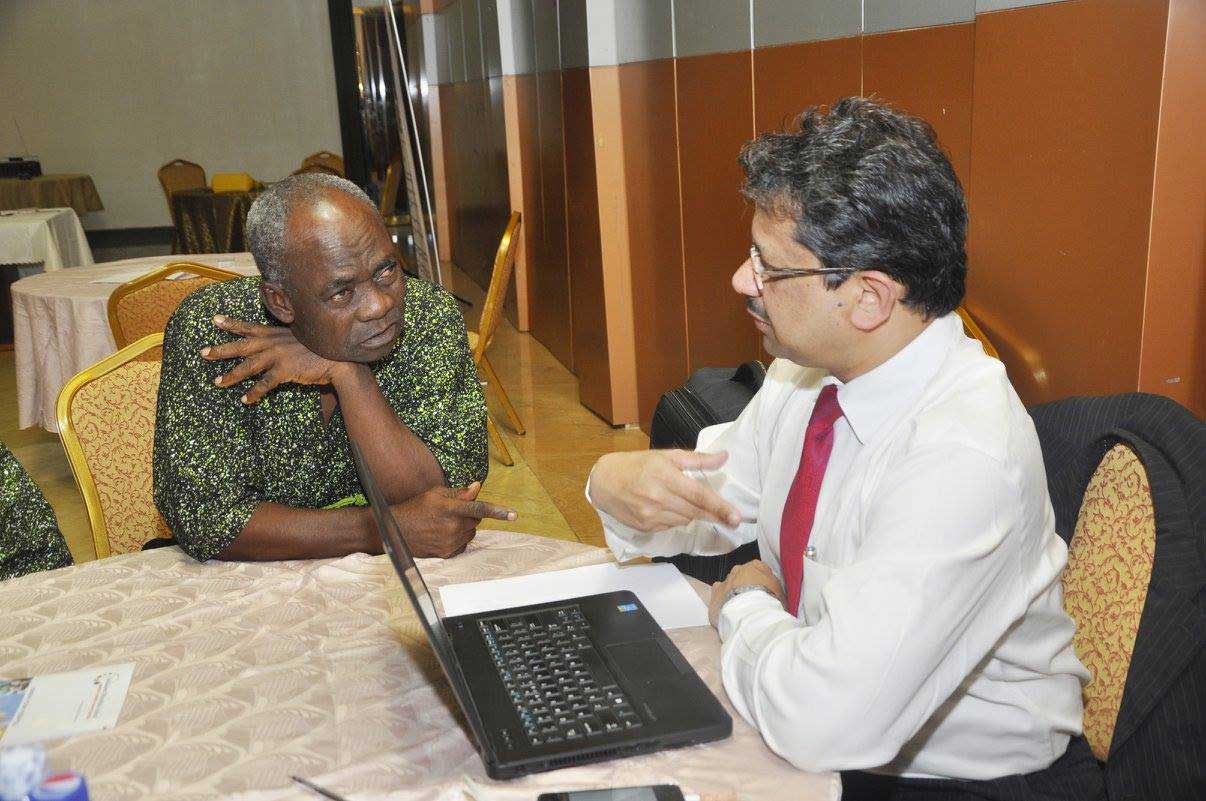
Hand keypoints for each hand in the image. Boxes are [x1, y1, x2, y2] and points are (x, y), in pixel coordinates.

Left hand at [201, 315, 348, 403]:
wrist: (339, 359)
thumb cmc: (323, 348)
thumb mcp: (302, 337)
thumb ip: (287, 340)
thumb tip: (278, 344)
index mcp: (277, 334)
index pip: (250, 327)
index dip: (232, 324)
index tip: (215, 320)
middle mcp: (274, 343)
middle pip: (242, 346)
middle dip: (221, 350)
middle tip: (203, 353)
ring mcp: (278, 357)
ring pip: (248, 366)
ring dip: (232, 375)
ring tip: (217, 382)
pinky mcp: (285, 371)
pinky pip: (265, 384)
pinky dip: (254, 392)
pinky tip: (245, 399)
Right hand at [385, 482, 516, 557]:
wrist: (396, 531)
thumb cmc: (416, 508)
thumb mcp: (435, 494)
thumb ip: (458, 492)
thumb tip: (477, 487)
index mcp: (449, 508)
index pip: (479, 508)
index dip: (498, 511)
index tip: (514, 515)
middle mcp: (451, 526)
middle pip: (476, 520)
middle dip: (468, 515)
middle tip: (451, 512)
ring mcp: (450, 542)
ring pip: (471, 532)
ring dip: (463, 527)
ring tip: (443, 524)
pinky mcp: (448, 553)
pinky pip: (464, 544)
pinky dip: (458, 539)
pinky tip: (442, 534)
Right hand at [589, 450, 740, 532]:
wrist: (603, 481)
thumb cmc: (636, 465)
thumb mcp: (666, 456)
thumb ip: (696, 459)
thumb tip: (723, 457)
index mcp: (664, 475)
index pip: (698, 495)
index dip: (719, 507)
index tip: (736, 517)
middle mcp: (657, 497)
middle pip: (695, 512)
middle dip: (715, 515)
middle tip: (732, 519)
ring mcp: (650, 515)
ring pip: (684, 520)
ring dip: (691, 514)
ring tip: (682, 502)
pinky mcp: (645, 527)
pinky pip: (671, 526)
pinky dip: (676, 519)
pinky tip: (667, 508)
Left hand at [708, 559, 785, 627]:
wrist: (750, 613)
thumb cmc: (768, 601)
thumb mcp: (781, 591)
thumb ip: (774, 586)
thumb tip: (773, 589)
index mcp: (755, 566)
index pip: (759, 567)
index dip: (762, 579)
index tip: (766, 589)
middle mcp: (738, 570)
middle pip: (742, 575)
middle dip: (746, 585)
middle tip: (753, 600)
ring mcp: (725, 581)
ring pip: (729, 584)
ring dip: (734, 593)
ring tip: (741, 608)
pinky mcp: (715, 595)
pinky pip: (718, 595)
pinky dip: (722, 601)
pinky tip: (728, 610)